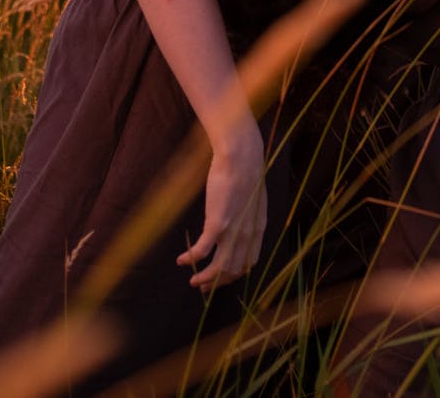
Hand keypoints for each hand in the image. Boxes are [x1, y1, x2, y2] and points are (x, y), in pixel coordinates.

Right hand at [177, 122, 266, 289]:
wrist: (241, 155)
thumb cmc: (245, 170)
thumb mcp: (253, 197)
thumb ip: (247, 213)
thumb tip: (238, 219)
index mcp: (258, 228)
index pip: (249, 262)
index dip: (235, 273)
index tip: (223, 275)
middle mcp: (248, 234)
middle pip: (234, 270)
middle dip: (218, 282)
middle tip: (203, 285)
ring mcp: (233, 230)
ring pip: (220, 268)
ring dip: (205, 278)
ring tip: (193, 281)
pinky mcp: (217, 223)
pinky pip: (202, 251)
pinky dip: (191, 259)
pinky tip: (181, 260)